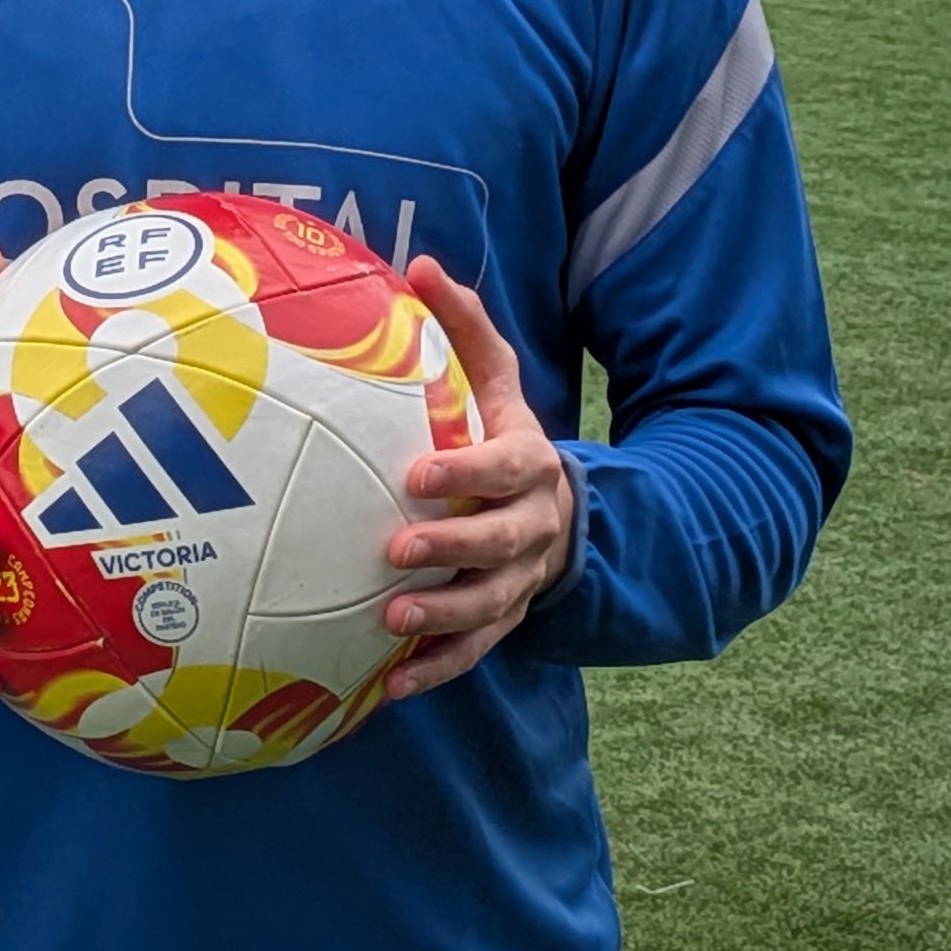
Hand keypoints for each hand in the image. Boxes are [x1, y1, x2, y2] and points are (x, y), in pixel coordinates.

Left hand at [382, 258, 577, 701]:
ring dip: (443, 617)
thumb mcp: (497, 382)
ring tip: (391, 619)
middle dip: (454, 547)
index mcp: (529, 464)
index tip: (417, 473)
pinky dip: (435, 670)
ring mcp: (520, 581)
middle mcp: (532, 527)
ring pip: (490, 606)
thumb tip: (420, 263)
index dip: (467, 473)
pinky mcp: (503, 621)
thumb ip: (464, 327)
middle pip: (502, 544)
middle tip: (398, 548)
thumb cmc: (505, 437)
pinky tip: (390, 686)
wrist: (559, 511)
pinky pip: (474, 653)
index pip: (504, 468)